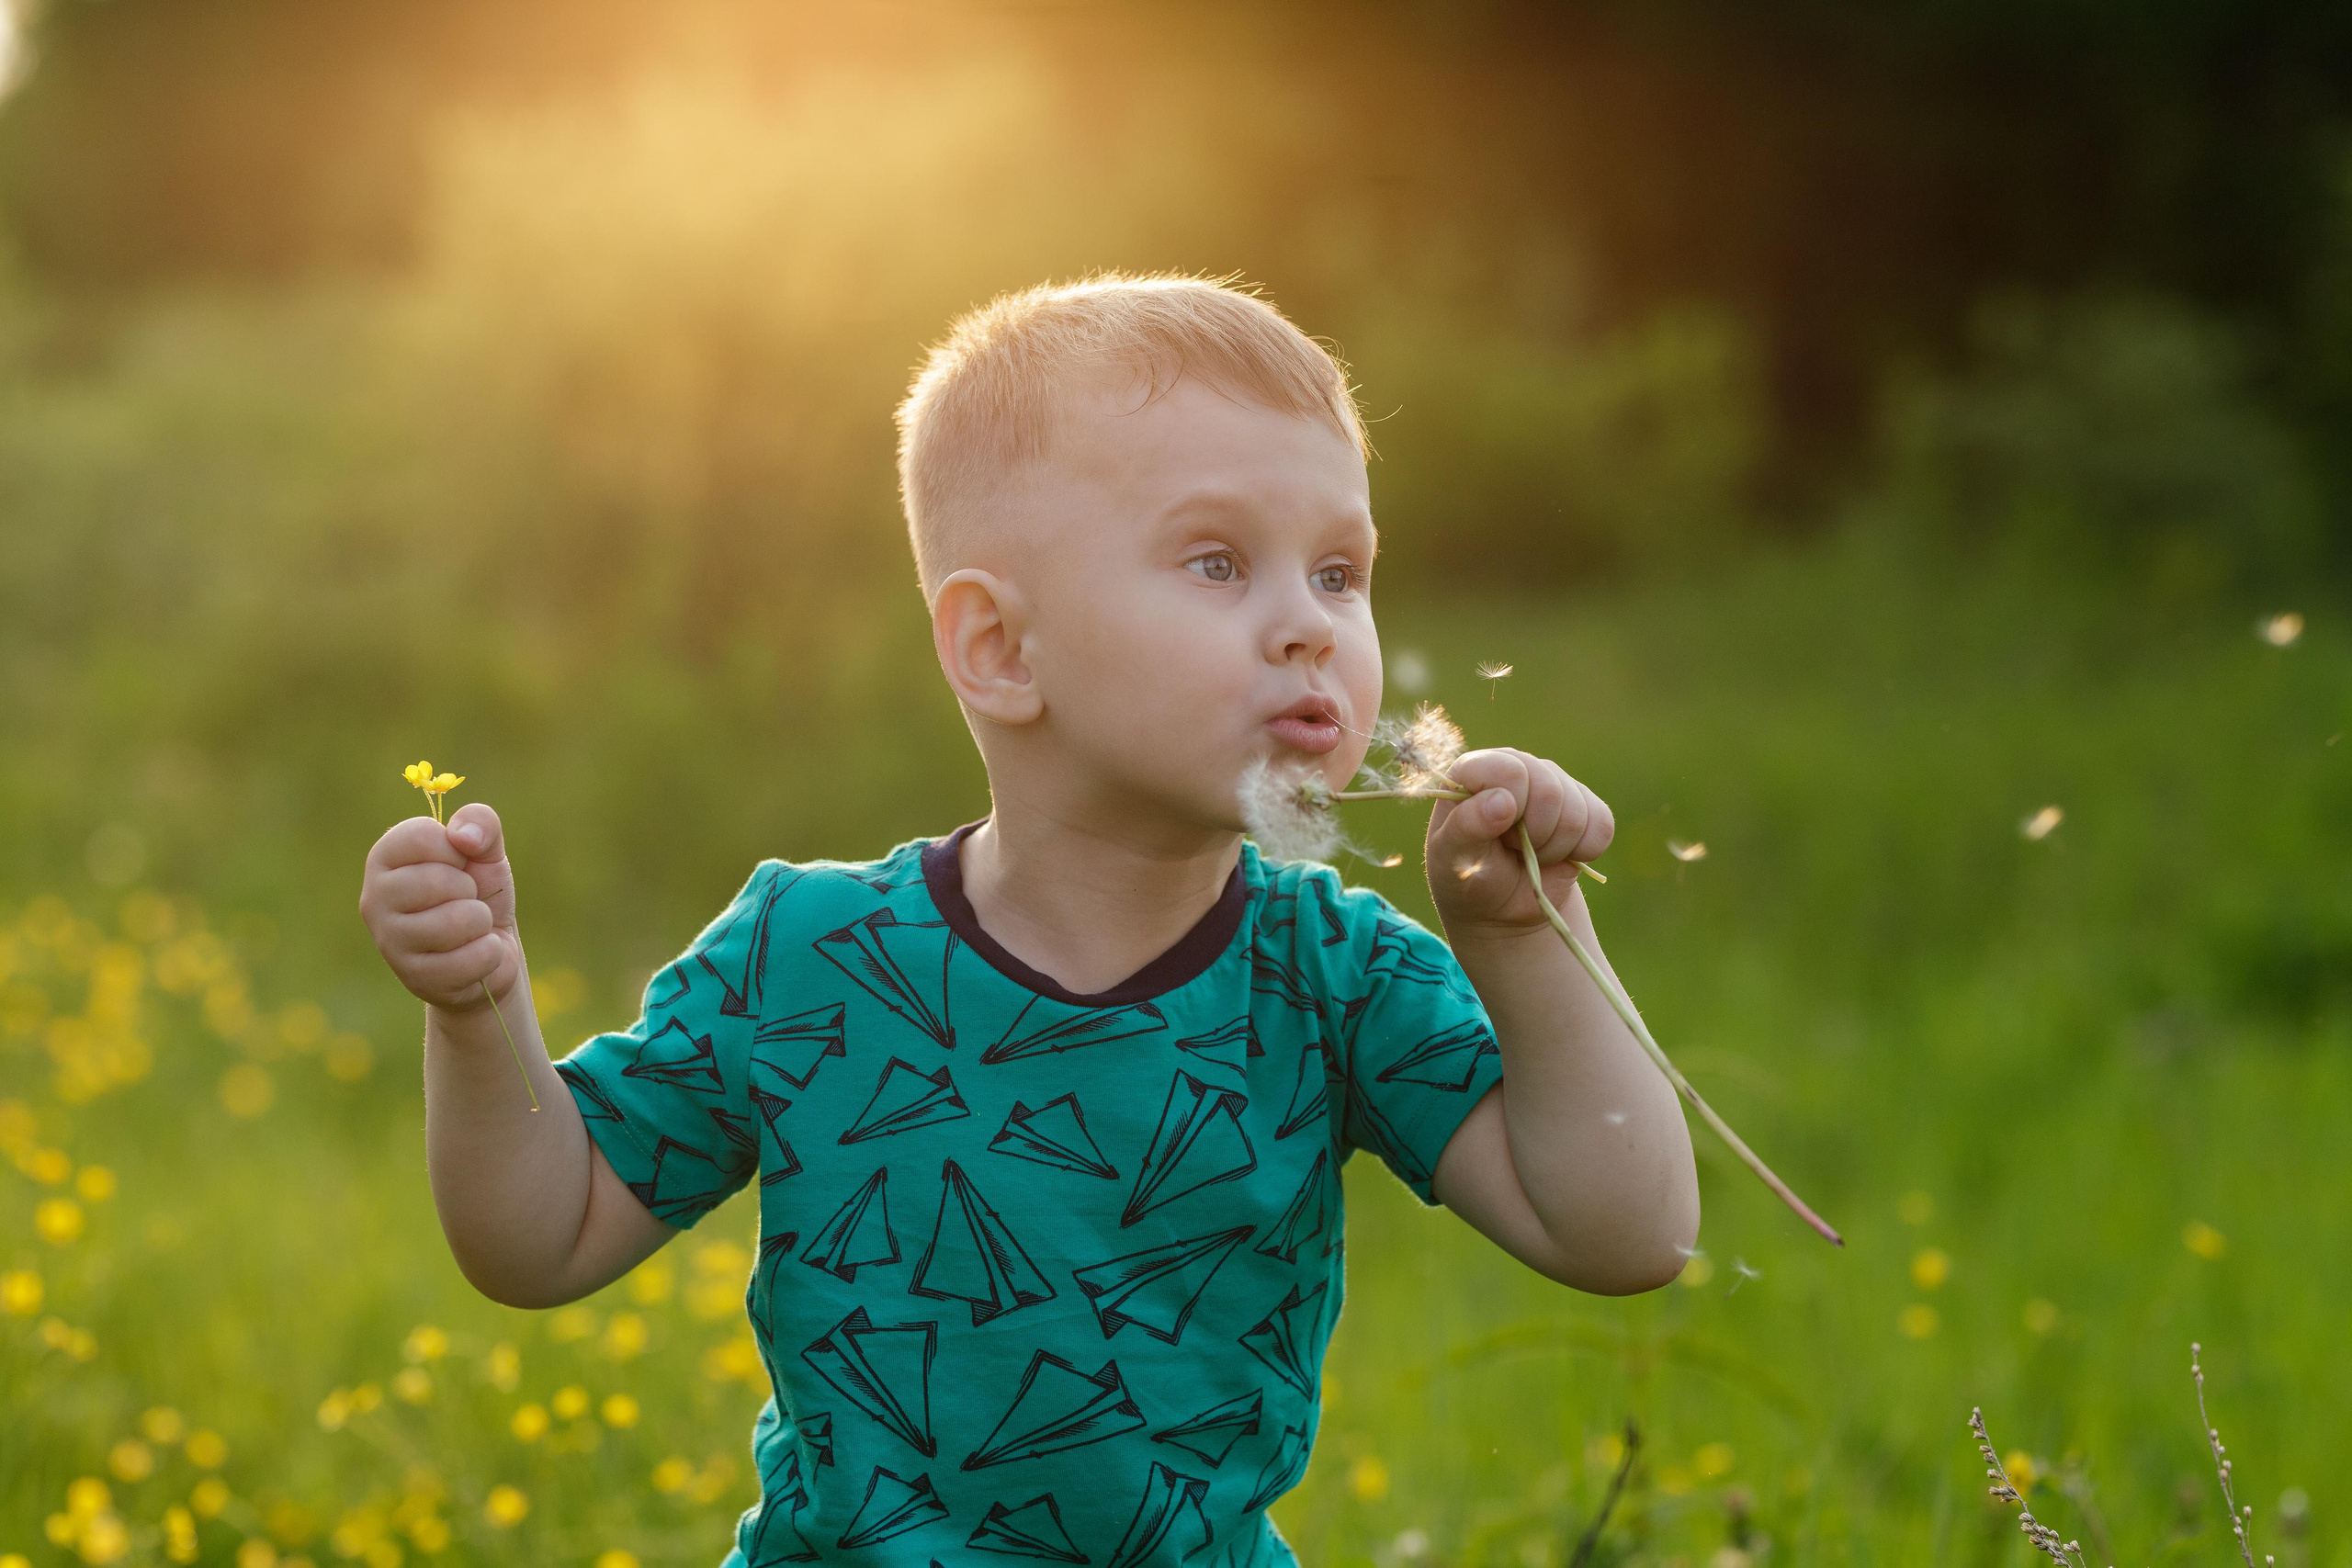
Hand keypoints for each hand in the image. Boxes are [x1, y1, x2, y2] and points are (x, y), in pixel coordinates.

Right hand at [358, 802, 523, 1011]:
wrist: (492, 950)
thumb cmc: (480, 893)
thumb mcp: (487, 851)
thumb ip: (480, 823)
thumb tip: (463, 836)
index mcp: (386, 858)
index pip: (420, 836)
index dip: (455, 848)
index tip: (457, 862)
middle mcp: (374, 898)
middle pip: (436, 881)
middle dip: (470, 890)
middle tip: (464, 899)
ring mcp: (389, 940)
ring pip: (455, 921)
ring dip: (480, 922)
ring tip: (470, 927)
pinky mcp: (413, 977)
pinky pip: (470, 959)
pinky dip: (488, 954)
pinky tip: (474, 954)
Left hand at [1425, 748, 1613, 937]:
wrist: (1502, 909)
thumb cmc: (1468, 877)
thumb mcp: (1452, 858)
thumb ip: (1466, 827)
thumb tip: (1502, 801)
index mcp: (1476, 769)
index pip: (1512, 772)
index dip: (1510, 810)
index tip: (1495, 834)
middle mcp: (1518, 767)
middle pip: (1551, 791)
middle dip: (1534, 836)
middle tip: (1513, 850)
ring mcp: (1554, 783)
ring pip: (1577, 812)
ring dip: (1554, 848)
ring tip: (1531, 855)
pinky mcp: (1586, 806)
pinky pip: (1602, 825)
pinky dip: (1582, 852)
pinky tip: (1557, 855)